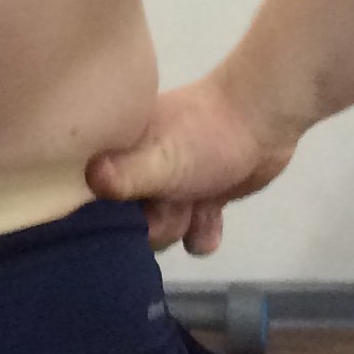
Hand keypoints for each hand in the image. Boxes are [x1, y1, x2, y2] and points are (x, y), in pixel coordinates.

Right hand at [84, 69, 296, 254]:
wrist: (264, 119)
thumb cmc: (204, 134)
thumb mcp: (160, 158)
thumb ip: (125, 176)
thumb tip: (90, 180)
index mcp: (116, 155)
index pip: (90, 199)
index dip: (104, 217)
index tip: (126, 217)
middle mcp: (136, 170)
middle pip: (128, 223)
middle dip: (155, 223)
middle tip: (174, 205)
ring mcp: (170, 186)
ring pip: (162, 231)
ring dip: (181, 228)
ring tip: (197, 208)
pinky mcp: (201, 198)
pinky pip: (192, 234)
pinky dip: (203, 233)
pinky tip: (212, 221)